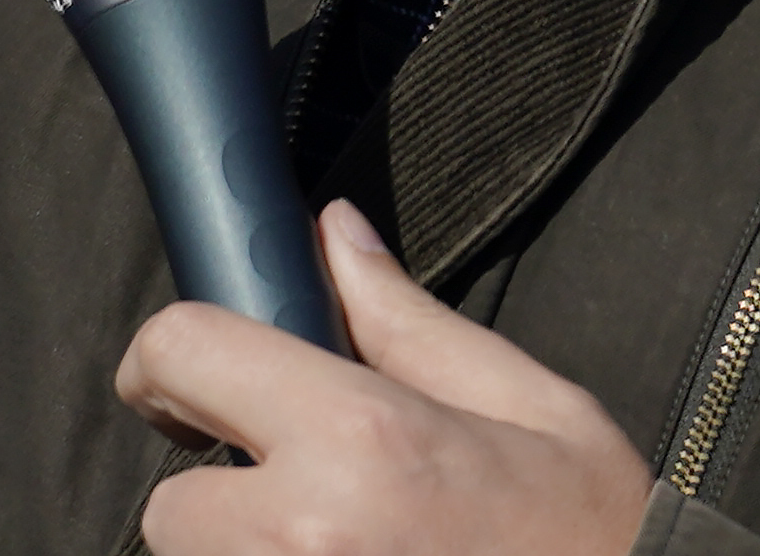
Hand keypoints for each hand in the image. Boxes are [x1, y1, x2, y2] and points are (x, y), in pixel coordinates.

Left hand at [116, 203, 660, 555]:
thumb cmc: (592, 532)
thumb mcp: (524, 403)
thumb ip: (404, 320)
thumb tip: (333, 235)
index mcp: (360, 435)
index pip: (182, 353)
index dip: (167, 362)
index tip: (186, 384)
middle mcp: (306, 534)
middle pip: (170, 507)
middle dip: (221, 497)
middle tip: (306, 496)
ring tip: (348, 549)